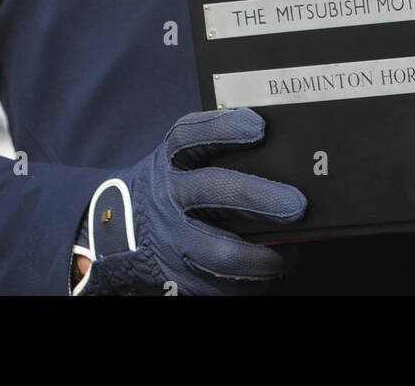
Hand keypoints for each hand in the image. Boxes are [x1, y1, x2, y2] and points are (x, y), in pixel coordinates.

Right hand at [70, 108, 306, 295]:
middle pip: (212, 190)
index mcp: (171, 160)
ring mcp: (173, 240)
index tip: (259, 127)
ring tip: (290, 253)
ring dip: (262, 256)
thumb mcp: (180, 160)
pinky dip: (251, 283)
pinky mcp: (178, 278)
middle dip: (258, 197)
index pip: (191, 136)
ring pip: (219, 251)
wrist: (117, 232)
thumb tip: (278, 149)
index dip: (224, 129)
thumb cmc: (171, 187)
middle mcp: (170, 196)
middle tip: (297, 205)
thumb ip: (217, 152)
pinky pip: (220, 287)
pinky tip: (271, 270)